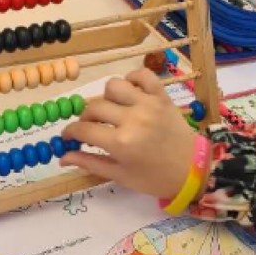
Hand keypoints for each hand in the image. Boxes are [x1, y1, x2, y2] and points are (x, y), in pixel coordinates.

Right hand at [62, 69, 196, 198]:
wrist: (193, 170)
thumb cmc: (155, 178)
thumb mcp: (120, 175)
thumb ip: (90, 163)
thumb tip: (62, 157)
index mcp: (120, 142)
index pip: (83, 130)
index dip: (70, 132)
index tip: (69, 136)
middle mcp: (132, 118)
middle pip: (94, 107)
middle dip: (86, 118)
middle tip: (91, 128)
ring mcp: (148, 104)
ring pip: (114, 86)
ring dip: (107, 97)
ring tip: (112, 110)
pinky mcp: (162, 96)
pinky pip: (142, 75)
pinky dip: (132, 79)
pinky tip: (130, 93)